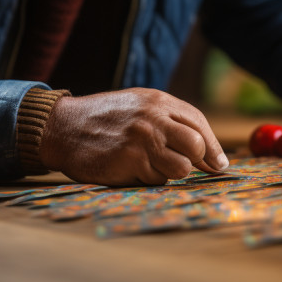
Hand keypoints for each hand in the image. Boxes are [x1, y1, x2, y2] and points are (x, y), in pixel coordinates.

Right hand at [39, 88, 229, 185]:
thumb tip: (210, 154)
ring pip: (180, 168)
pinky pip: (155, 180)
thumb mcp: (138, 106)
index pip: (198, 123)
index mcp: (157, 101)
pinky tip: (128, 167)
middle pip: (196, 146)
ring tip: (148, 164)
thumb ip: (170, 122)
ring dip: (169, 173)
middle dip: (196, 161)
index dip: (212, 147)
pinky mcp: (130, 162)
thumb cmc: (104, 120)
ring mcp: (142, 140)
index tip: (219, 165)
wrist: (62, 128)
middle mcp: (153, 118)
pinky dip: (147, 179)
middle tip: (182, 166)